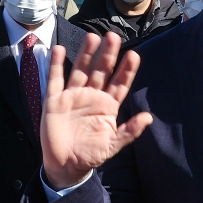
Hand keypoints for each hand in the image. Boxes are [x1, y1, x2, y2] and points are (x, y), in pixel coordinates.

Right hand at [40, 32, 153, 189]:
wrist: (65, 165)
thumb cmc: (91, 154)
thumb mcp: (112, 145)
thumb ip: (129, 132)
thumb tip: (149, 118)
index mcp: (107, 106)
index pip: (119, 84)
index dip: (126, 70)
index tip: (134, 55)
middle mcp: (91, 96)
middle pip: (101, 71)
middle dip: (107, 55)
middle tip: (113, 37)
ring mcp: (73, 96)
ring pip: (81, 70)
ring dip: (86, 54)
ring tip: (92, 37)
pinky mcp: (54, 100)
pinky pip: (55, 79)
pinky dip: (57, 65)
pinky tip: (59, 49)